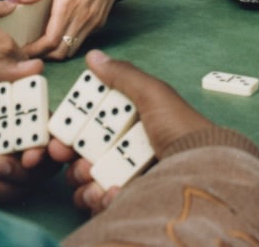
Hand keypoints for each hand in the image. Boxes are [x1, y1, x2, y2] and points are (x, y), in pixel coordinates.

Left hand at [0, 56, 58, 202]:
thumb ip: (1, 72)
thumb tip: (36, 66)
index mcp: (16, 109)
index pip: (45, 130)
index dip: (51, 145)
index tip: (37, 152)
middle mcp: (11, 135)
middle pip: (38, 166)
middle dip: (24, 171)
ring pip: (16, 185)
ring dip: (0, 182)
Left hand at [18, 0, 122, 59]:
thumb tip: (16, 0)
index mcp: (68, 5)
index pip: (50, 40)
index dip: (35, 50)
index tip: (23, 50)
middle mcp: (82, 17)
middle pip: (60, 51)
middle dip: (44, 54)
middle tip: (31, 50)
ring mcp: (93, 22)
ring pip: (72, 49)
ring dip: (57, 51)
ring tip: (44, 44)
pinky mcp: (100, 22)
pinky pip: (82, 39)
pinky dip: (70, 42)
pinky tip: (62, 32)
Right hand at [48, 49, 215, 212]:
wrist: (202, 167)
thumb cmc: (179, 126)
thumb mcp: (152, 93)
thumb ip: (122, 75)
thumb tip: (94, 55)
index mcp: (128, 121)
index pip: (90, 124)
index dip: (70, 127)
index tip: (57, 129)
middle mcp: (123, 148)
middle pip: (81, 153)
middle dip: (68, 153)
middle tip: (61, 153)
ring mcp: (124, 176)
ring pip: (84, 180)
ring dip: (80, 178)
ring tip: (90, 175)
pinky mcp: (127, 201)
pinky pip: (99, 202)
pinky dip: (99, 198)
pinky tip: (110, 192)